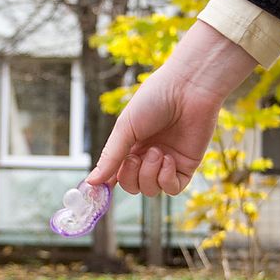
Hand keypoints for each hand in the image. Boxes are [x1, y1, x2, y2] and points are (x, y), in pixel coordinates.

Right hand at [86, 20, 258, 195]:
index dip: (107, 185)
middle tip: (135, 157)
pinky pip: (171, 189)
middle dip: (130, 176)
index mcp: (131, 146)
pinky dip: (166, 178)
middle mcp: (148, 157)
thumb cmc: (154, 99)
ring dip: (149, 174)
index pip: (116, 174)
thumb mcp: (125, 128)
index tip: (97, 191)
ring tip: (156, 151)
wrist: (188, 88)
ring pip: (150, 190)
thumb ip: (110, 157)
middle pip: (132, 186)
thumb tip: (91, 182)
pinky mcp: (187, 166)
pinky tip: (168, 159)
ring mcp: (167, 163)